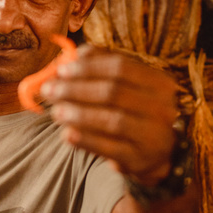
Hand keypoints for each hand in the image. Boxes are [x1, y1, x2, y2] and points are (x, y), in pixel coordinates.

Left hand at [41, 46, 178, 184]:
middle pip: (113, 92)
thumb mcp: (127, 87)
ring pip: (112, 120)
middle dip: (76, 89)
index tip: (62, 70)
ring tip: (55, 112)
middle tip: (49, 90)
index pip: (121, 67)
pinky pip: (110, 148)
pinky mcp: (140, 159)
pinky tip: (66, 134)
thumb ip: (103, 67)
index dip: (88, 67)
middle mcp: (162, 107)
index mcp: (159, 82)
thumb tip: (76, 54)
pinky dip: (86, 140)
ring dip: (78, 114)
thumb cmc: (135, 112)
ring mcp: (153, 135)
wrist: (159, 154)